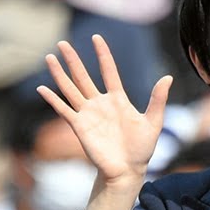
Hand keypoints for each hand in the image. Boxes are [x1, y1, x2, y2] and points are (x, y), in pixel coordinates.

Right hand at [39, 37, 171, 191]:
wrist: (128, 171)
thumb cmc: (142, 148)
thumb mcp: (153, 122)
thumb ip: (158, 99)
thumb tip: (168, 77)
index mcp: (118, 99)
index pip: (108, 71)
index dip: (102, 55)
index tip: (96, 38)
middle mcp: (100, 104)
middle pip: (83, 76)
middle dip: (73, 60)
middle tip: (62, 43)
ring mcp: (88, 114)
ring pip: (70, 89)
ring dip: (59, 74)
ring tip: (49, 57)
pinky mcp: (79, 127)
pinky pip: (64, 110)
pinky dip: (53, 99)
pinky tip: (42, 88)